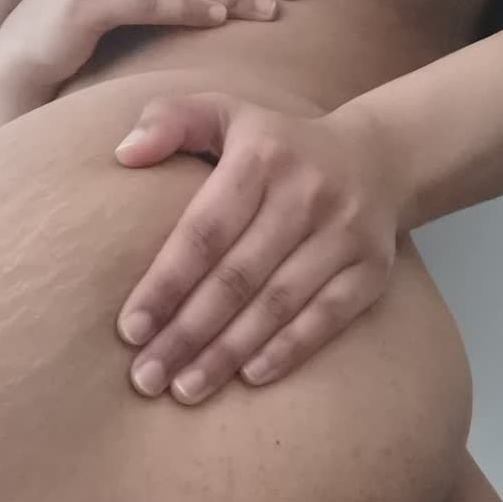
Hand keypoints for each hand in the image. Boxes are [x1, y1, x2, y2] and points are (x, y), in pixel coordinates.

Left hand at [113, 95, 397, 402]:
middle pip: (237, 278)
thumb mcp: (226, 112)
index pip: (204, 231)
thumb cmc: (276, 146)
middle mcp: (306, 194)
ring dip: (228, 353)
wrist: (379, 158)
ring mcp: (344, 233)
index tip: (130, 331)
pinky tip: (249, 377)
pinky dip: (288, 350)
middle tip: (146, 377)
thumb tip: (123, 155)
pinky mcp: (371, 268)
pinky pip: (327, 317)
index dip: (166, 284)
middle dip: (187, 333)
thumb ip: (170, 120)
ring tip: (186, 389)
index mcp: (261, 157)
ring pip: (278, 304)